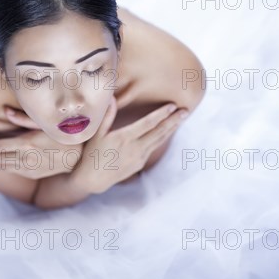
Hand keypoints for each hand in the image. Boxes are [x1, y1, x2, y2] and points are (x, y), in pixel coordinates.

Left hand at [0, 106, 81, 178]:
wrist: (81, 157)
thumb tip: (5, 111)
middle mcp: (26, 158)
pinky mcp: (33, 174)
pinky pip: (12, 171)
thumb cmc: (64, 135)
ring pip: (2, 167)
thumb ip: (24, 118)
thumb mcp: (46, 123)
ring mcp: (29, 168)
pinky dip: (0, 168)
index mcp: (27, 144)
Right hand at [71, 97, 187, 193]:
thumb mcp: (96, 134)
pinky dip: (162, 138)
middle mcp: (135, 148)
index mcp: (124, 138)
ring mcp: (139, 157)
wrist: (93, 179)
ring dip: (171, 129)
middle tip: (186, 110)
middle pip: (159, 132)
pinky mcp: (140, 164)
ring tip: (181, 119)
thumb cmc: (92, 154)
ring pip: (159, 140)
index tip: (172, 106)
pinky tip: (166, 131)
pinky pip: (153, 148)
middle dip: (173, 120)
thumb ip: (107, 116)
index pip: (148, 123)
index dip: (161, 114)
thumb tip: (112, 98)